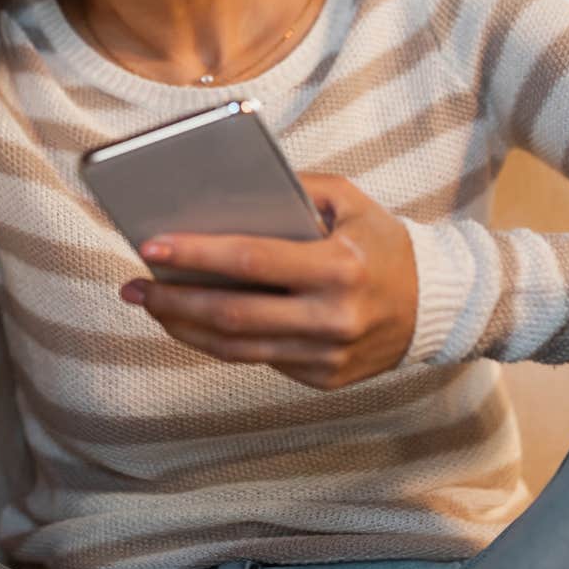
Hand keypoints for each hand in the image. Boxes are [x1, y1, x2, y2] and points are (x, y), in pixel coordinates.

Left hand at [119, 173, 418, 389]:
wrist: (434, 306)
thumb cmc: (382, 243)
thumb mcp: (350, 201)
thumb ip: (295, 190)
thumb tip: (226, 194)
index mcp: (339, 267)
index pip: (253, 261)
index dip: (198, 254)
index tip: (151, 245)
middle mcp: (332, 317)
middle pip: (234, 313)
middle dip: (174, 299)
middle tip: (133, 284)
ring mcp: (327, 356)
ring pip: (238, 347)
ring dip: (185, 326)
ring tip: (149, 303)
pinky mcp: (322, 379)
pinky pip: (258, 360)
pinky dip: (218, 340)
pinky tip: (189, 320)